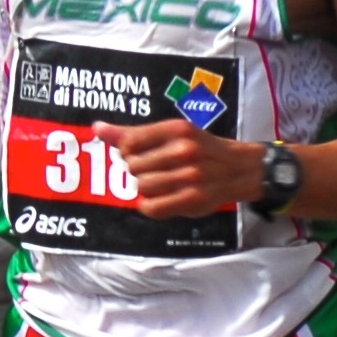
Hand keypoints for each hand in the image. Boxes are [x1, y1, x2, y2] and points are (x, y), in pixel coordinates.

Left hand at [114, 119, 270, 219]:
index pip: (130, 143)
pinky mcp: (192, 200)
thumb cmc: (200, 148)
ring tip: (160, 183)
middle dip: (138, 170)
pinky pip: (151, 207)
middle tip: (155, 170)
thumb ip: (134, 133)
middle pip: (133, 166)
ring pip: (141, 187)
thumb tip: (97, 129)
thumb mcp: (172, 133)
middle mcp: (184, 150)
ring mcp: (189, 176)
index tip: (140, 154)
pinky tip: (161, 198)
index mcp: (177, 129)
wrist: (239, 168)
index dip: (128, 152)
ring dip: (145, 188)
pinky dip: (150, 205)